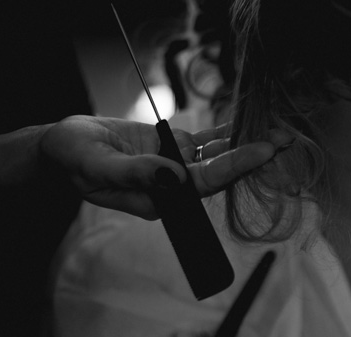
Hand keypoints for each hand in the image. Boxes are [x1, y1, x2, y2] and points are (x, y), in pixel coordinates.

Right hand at [38, 116, 291, 219]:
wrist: (63, 148)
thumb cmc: (75, 161)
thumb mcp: (98, 167)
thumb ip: (137, 174)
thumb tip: (175, 177)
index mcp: (162, 199)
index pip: (206, 183)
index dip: (236, 167)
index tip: (263, 152)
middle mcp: (177, 186)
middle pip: (222, 172)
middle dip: (255, 158)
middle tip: (287, 142)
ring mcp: (178, 167)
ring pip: (220, 156)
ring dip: (248, 144)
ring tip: (281, 132)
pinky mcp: (175, 148)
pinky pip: (207, 141)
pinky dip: (228, 132)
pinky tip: (251, 124)